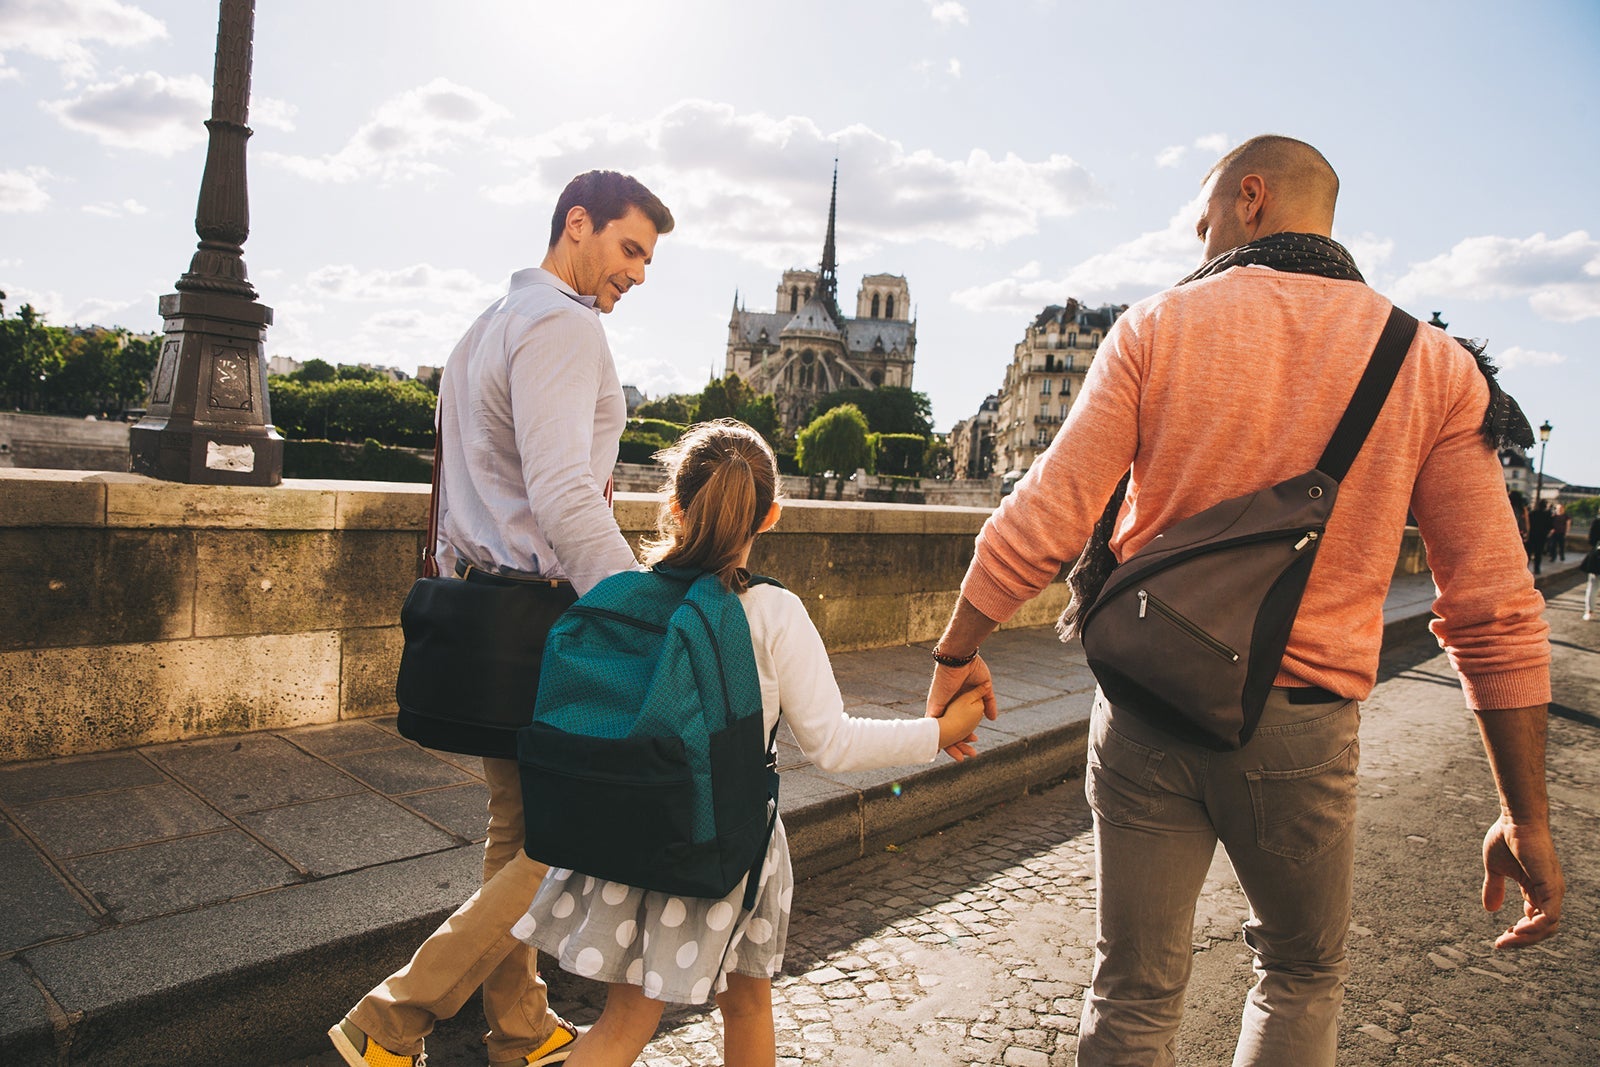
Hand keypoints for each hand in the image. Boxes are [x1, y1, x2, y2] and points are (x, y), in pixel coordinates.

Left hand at [926, 656, 996, 761]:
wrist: (961, 657)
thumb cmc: (972, 668)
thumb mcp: (985, 688)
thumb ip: (988, 703)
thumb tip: (993, 718)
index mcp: (959, 703)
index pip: (961, 724)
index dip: (966, 735)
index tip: (974, 743)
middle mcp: (948, 706)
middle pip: (951, 730)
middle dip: (959, 745)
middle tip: (969, 756)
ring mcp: (940, 706)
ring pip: (941, 730)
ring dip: (949, 744)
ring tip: (958, 757)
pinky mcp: (935, 705)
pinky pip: (932, 723)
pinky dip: (934, 735)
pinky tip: (936, 747)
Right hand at [1481, 816, 1562, 947]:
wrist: (1516, 819)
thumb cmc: (1506, 838)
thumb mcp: (1495, 868)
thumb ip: (1494, 888)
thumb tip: (1490, 910)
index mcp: (1537, 890)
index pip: (1535, 922)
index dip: (1519, 933)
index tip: (1500, 939)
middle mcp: (1549, 894)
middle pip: (1544, 930)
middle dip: (1522, 941)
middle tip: (1501, 943)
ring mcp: (1553, 891)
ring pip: (1549, 928)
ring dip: (1528, 938)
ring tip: (1507, 939)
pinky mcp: (1552, 887)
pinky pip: (1550, 917)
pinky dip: (1536, 928)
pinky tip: (1517, 929)